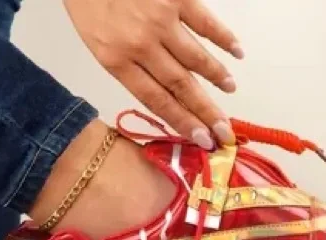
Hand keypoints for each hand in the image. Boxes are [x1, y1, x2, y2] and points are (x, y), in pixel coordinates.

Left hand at [63, 0, 242, 147]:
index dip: (182, 122)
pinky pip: (205, 21)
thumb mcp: (97, 42)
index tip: (202, 139)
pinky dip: (223, 38)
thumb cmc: (88, 1)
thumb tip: (165, 90)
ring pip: (195, 58)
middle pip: (180, 86)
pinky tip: (237, 52)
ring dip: (216, 77)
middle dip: (205, 113)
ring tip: (229, 90)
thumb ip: (127, 66)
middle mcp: (140, 44)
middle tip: (225, 131)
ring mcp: (160, 19)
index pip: (156, 100)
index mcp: (116, 60)